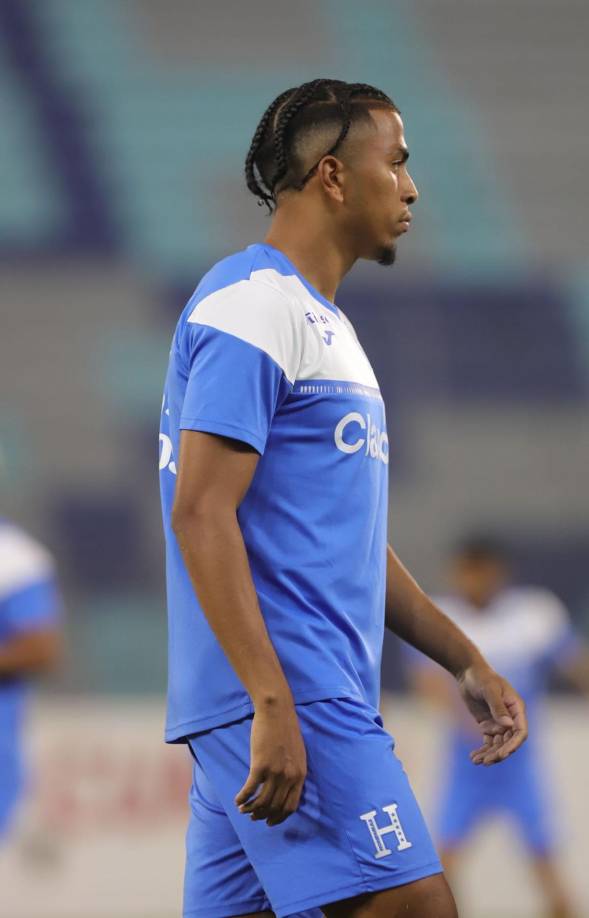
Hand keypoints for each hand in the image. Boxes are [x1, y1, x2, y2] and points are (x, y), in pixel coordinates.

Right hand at [235, 698, 306, 826]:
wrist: (277, 711)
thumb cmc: (285, 729)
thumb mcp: (297, 753)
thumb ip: (293, 770)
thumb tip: (285, 787)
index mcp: (300, 774)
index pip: (291, 806)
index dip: (279, 817)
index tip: (270, 821)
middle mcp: (289, 777)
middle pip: (275, 807)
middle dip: (263, 816)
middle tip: (253, 817)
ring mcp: (275, 772)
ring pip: (262, 802)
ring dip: (251, 810)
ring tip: (243, 810)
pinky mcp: (260, 766)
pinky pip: (250, 790)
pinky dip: (242, 798)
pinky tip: (237, 800)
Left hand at [457, 662, 527, 764]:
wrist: (468, 673)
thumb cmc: (481, 677)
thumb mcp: (489, 689)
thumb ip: (498, 707)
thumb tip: (508, 725)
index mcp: (516, 709)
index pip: (520, 732)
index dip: (513, 745)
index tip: (502, 754)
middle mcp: (510, 718)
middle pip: (509, 742)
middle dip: (498, 753)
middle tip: (486, 761)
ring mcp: (500, 723)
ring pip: (498, 745)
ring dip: (489, 755)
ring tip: (476, 761)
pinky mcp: (488, 726)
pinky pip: (488, 742)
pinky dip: (482, 750)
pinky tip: (473, 757)